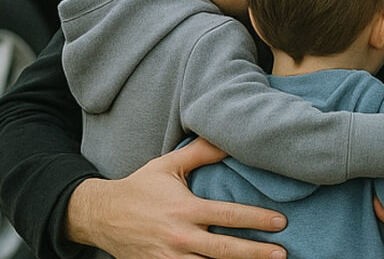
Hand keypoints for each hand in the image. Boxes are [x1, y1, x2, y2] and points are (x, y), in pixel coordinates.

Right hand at [66, 138, 287, 257]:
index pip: (228, 215)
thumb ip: (201, 152)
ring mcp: (170, 258)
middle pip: (225, 250)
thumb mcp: (168, 165)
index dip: (256, 219)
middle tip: (282, 254)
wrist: (100, 215)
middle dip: (255, 253)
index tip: (280, 222)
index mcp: (185, 209)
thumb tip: (228, 137)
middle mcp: (180, 236)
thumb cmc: (140, 187)